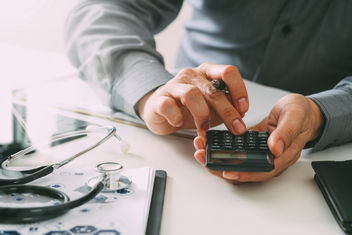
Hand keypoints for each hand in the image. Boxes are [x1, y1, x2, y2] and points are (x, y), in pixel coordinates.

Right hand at [138, 62, 248, 134]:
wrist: (159, 110)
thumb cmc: (187, 108)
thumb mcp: (211, 107)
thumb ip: (225, 107)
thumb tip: (240, 115)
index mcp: (207, 73)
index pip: (228, 72)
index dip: (239, 90)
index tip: (244, 109)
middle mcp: (192, 75)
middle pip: (212, 90)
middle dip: (228, 112)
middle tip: (236, 128)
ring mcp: (174, 85)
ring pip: (191, 95)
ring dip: (202, 116)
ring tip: (204, 130)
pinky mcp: (159, 99)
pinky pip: (168, 106)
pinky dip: (175, 117)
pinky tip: (178, 123)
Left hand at [194, 94, 323, 182]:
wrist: (302, 110)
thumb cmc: (301, 113)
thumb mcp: (295, 116)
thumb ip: (286, 132)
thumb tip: (275, 148)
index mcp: (283, 156)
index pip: (261, 171)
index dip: (243, 174)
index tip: (225, 170)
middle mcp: (270, 158)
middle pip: (244, 171)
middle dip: (221, 166)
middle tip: (203, 156)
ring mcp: (260, 153)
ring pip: (237, 163)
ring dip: (218, 158)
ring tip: (201, 149)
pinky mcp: (253, 146)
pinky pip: (236, 152)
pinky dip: (223, 149)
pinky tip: (210, 142)